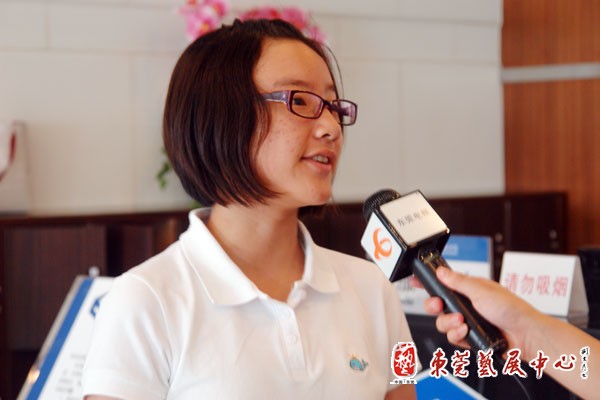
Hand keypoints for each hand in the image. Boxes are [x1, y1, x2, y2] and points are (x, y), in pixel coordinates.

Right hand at [421, 267, 541, 356]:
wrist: (526, 336)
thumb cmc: (511, 309)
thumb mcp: (481, 290)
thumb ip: (458, 282)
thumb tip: (441, 272)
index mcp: (469, 289)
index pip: (443, 283)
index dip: (428, 283)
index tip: (415, 281)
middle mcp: (466, 305)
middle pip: (437, 305)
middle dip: (435, 307)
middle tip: (439, 306)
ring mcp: (468, 322)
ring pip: (442, 323)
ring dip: (449, 323)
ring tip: (463, 323)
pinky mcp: (470, 338)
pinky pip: (453, 338)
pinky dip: (458, 336)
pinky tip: (467, 333)